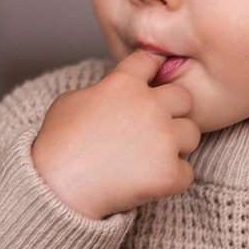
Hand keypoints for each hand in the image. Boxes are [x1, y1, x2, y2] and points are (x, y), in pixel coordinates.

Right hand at [31, 50, 199, 219]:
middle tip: (153, 129)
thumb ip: (102, 90)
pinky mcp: (169, 172)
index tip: (153, 79)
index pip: (152, 60)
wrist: (56, 188)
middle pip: (184, 97)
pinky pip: (187, 172)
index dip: (154, 68)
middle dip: (173, 112)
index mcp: (124, 83)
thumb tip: (112, 93)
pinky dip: (171, 179)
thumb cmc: (57, 145)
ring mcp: (163, 139)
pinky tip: (148, 182)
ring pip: (192, 134)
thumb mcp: (71, 101)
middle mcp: (149, 105)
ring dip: (175, 146)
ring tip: (149, 159)